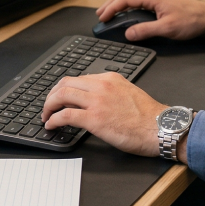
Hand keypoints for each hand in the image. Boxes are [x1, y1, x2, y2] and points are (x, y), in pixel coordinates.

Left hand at [41, 73, 167, 155]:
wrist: (158, 126)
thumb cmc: (148, 115)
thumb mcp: (129, 93)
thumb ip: (111, 92)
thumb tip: (96, 101)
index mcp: (111, 78)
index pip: (80, 78)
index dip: (65, 89)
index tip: (60, 98)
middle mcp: (102, 86)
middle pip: (66, 83)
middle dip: (52, 95)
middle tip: (48, 106)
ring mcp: (97, 101)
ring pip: (62, 95)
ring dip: (49, 106)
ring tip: (46, 116)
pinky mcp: (94, 118)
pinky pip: (65, 115)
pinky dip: (53, 120)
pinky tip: (51, 125)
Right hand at [96, 0, 204, 41]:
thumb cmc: (191, 20)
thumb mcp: (167, 28)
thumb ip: (146, 30)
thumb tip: (128, 33)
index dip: (112, 7)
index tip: (103, 17)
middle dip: (112, 3)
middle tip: (100, 14)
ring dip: (120, 3)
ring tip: (109, 13)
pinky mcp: (162, 2)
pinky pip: (140, 0)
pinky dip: (129, 5)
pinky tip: (127, 13)